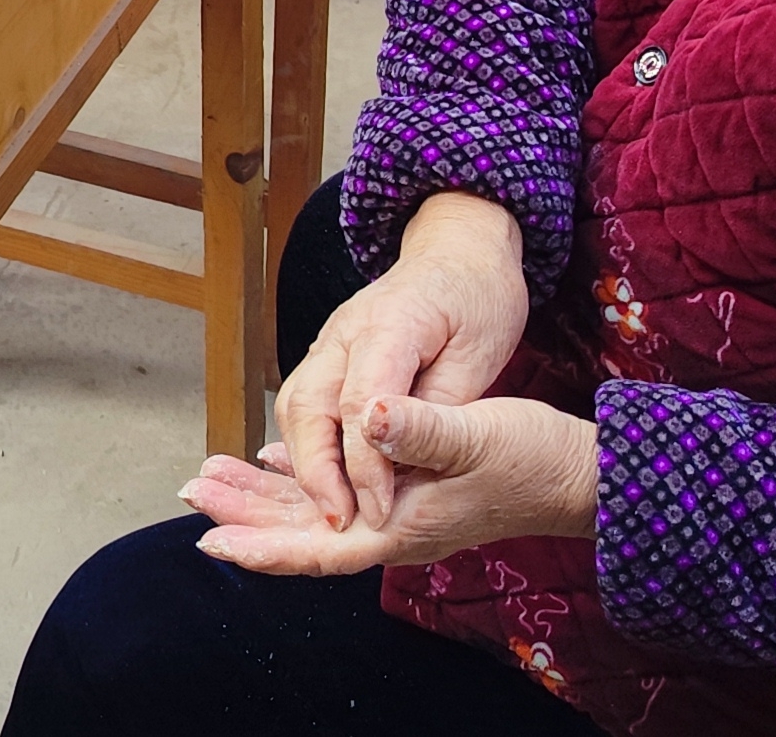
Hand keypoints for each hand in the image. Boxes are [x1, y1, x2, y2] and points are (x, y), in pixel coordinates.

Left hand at [183, 399, 598, 574]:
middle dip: (245, 515)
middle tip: (191, 490)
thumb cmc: (532, 455)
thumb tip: (369, 416)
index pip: (317, 548)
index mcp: (402, 524)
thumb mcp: (477, 431)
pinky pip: (337, 495)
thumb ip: (420, 428)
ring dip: (263, 497)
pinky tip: (273, 463)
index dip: (262, 544)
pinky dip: (300, 481)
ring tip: (212, 476)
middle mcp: (392, 528)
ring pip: (314, 513)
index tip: (212, 539)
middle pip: (302, 533)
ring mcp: (398, 514)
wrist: (577, 472)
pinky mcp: (405, 494)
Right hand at [279, 192, 535, 529]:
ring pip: (295, 408)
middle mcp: (344, 333)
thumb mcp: (481, 353)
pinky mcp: (328, 355)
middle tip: (340, 526)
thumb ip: (440, 409)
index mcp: (389, 326)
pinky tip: (320, 482)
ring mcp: (329, 341)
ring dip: (303, 464)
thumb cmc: (479, 298)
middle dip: (316, 474)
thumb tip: (408, 464)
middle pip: (307, 409)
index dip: (363, 466)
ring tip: (329, 514)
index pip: (358, 406)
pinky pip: (302, 403)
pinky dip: (305, 446)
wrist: (459, 249)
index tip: (375, 512)